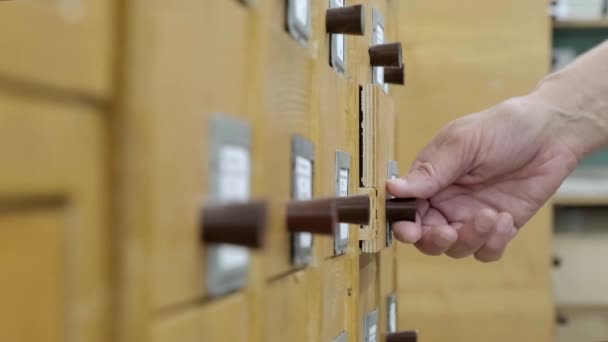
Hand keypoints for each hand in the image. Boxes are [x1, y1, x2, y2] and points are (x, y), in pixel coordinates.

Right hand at [387, 97, 580, 261]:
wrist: (553, 131)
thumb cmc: (505, 126)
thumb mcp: (463, 143)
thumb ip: (430, 170)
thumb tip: (392, 187)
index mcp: (430, 179)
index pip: (407, 210)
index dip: (404, 225)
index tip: (410, 231)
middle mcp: (447, 201)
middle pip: (427, 237)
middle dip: (435, 240)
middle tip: (449, 232)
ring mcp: (472, 215)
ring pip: (457, 248)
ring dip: (470, 239)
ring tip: (491, 215)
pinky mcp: (499, 226)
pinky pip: (487, 251)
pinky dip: (493, 243)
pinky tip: (505, 218)